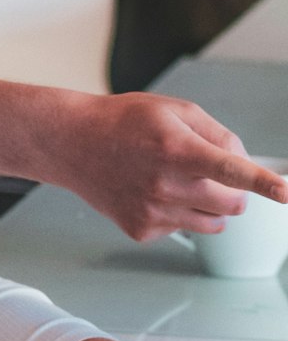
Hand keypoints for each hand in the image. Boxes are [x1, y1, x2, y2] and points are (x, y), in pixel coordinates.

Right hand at [45, 90, 287, 240]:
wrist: (73, 142)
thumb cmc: (123, 121)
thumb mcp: (173, 110)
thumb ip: (216, 134)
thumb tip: (242, 162)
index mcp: (176, 148)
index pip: (231, 170)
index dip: (264, 184)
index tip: (286, 194)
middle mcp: (165, 184)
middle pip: (232, 204)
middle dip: (234, 192)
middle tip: (212, 174)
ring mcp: (152, 211)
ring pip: (213, 223)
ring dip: (208, 205)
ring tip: (177, 181)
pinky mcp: (141, 230)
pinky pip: (183, 229)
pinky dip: (178, 214)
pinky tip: (151, 192)